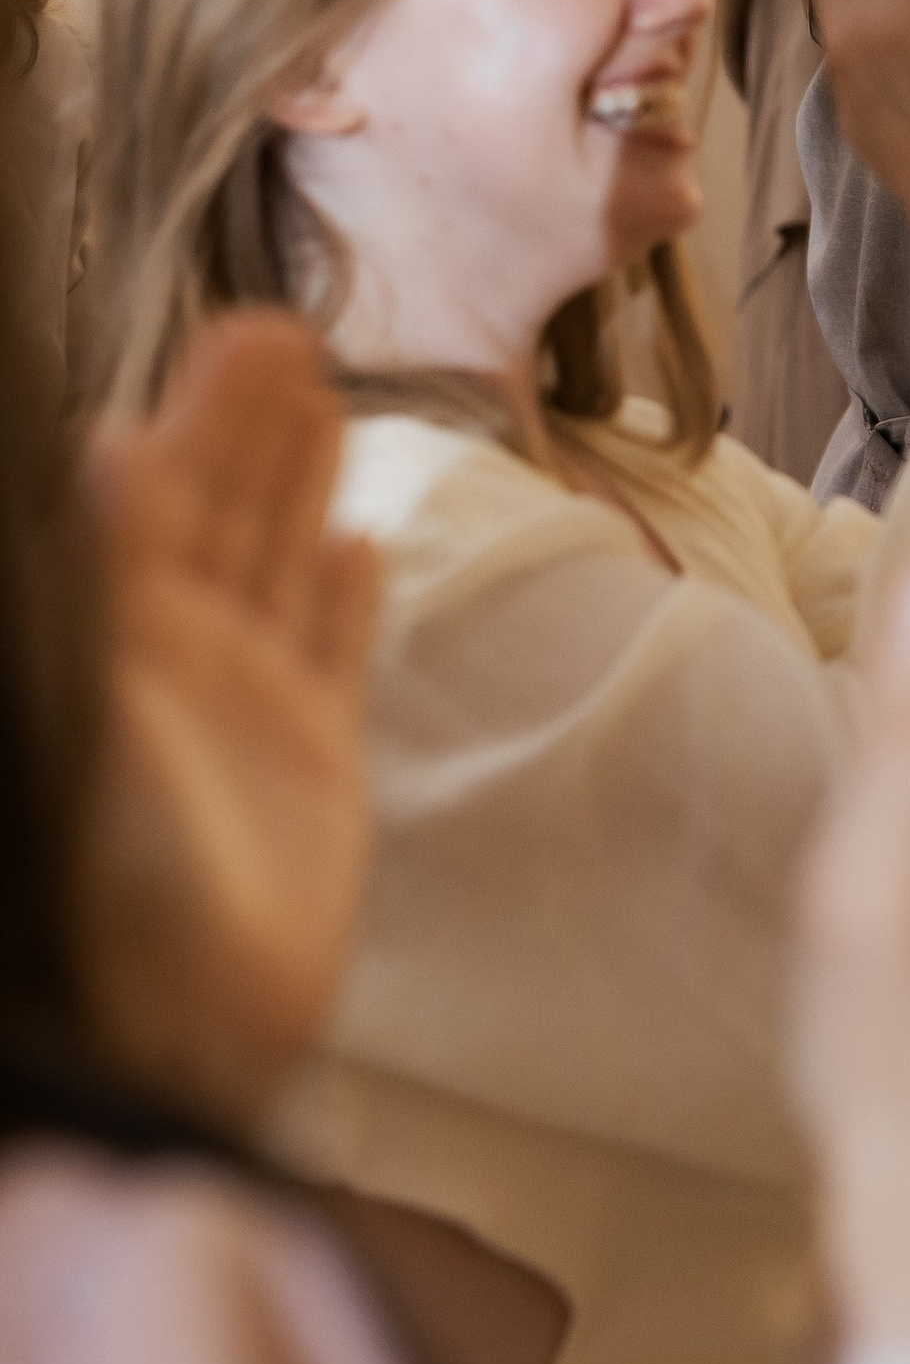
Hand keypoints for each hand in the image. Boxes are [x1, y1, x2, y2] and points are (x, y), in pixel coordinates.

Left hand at [82, 315, 376, 1123]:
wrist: (182, 1033)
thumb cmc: (118, 883)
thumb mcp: (99, 714)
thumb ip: (109, 581)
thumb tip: (113, 445)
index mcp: (117, 640)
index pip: (155, 497)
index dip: (196, 412)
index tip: (241, 329)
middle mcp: (176, 663)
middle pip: (221, 514)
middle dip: (249, 424)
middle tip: (285, 329)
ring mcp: (244, 711)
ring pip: (276, 565)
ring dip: (298, 481)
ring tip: (323, 400)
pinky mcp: (310, 764)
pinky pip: (331, 654)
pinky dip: (343, 596)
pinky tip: (356, 540)